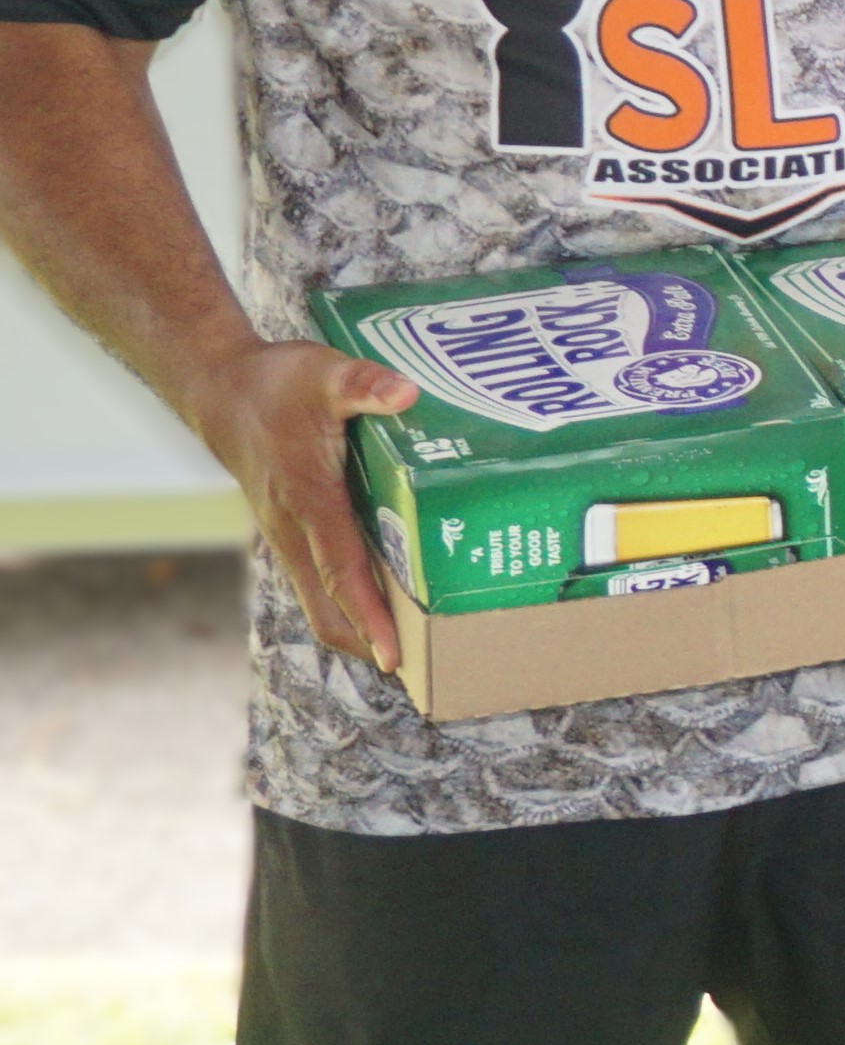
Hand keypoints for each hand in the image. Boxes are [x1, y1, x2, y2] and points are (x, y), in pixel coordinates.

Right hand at [182, 340, 416, 673]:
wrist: (221, 393)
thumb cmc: (275, 385)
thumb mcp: (323, 373)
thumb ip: (365, 383)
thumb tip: (405, 393)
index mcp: (307, 500)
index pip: (342, 570)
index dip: (369, 613)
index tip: (394, 654)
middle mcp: (293, 530)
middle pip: (329, 605)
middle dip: (370, 640)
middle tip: (424, 671)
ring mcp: (288, 536)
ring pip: (321, 600)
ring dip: (359, 627)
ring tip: (416, 652)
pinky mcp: (290, 532)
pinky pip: (319, 581)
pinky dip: (347, 602)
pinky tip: (387, 605)